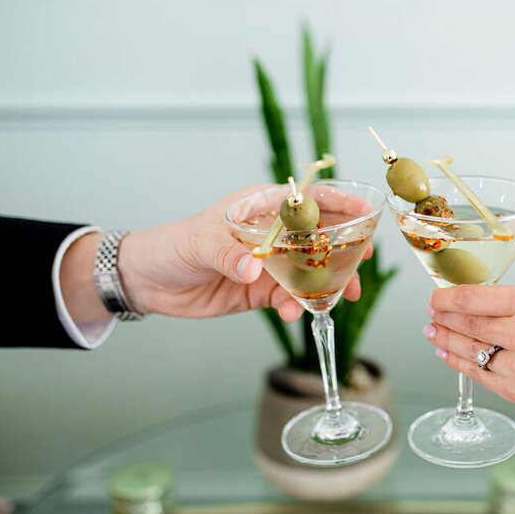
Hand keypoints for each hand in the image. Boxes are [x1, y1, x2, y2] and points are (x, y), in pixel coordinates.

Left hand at [114, 185, 364, 322]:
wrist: (149, 282)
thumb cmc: (172, 246)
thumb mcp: (199, 243)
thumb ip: (228, 255)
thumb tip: (254, 270)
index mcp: (261, 206)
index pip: (308, 200)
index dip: (340, 204)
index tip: (366, 214)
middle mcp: (272, 233)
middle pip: (320, 236)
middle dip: (345, 248)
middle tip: (363, 262)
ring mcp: (270, 263)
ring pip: (311, 270)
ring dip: (329, 283)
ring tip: (341, 297)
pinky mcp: (262, 291)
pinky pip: (291, 297)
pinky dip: (300, 306)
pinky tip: (298, 313)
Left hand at [425, 285, 514, 433]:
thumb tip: (478, 304)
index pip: (474, 298)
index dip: (447, 297)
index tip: (437, 296)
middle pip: (467, 324)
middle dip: (443, 317)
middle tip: (431, 313)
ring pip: (469, 351)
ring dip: (445, 341)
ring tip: (433, 333)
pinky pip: (480, 376)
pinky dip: (460, 364)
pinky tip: (448, 355)